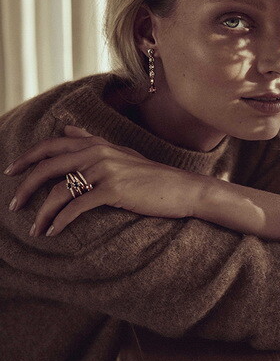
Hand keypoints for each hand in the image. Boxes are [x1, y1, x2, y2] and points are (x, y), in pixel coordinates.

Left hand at [6, 125, 205, 236]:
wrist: (182, 189)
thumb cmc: (152, 175)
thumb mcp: (121, 153)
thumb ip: (91, 140)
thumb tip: (66, 128)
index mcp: (98, 144)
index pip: (52, 145)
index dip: (28, 158)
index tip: (11, 172)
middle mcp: (99, 153)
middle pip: (49, 166)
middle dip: (26, 186)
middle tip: (14, 205)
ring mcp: (107, 170)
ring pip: (61, 190)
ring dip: (43, 212)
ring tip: (35, 229)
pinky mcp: (114, 190)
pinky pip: (78, 206)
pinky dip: (61, 221)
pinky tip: (53, 232)